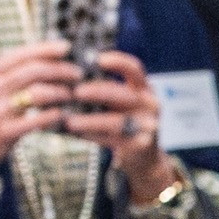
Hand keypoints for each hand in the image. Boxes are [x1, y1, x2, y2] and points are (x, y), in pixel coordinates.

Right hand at [0, 40, 79, 177]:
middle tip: (77, 74)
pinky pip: (39, 119)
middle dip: (60, 69)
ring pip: (39, 93)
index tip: (66, 48)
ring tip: (71, 94)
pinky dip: (55, 114)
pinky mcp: (5, 132)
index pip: (20, 55)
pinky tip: (62, 114)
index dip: (46, 49)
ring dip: (61, 92)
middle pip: (33, 70)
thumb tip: (39, 58)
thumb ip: (4, 74)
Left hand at [65, 49, 178, 205]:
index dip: (116, 61)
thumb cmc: (123, 124)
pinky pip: (112, 139)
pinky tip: (77, 134)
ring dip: (90, 120)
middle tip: (75, 92)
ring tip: (70, 121)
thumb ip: (104, 91)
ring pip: (116, 121)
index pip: (134, 68)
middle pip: (122, 93)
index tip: (96, 60)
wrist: (143, 158)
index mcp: (143, 88)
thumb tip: (69, 79)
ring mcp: (148, 125)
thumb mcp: (120, 104)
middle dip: (97, 91)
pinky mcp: (141, 144)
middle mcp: (149, 104)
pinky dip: (92, 136)